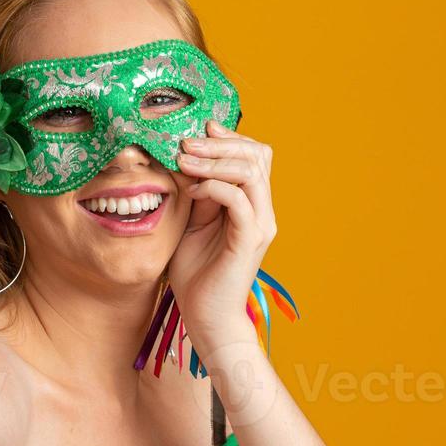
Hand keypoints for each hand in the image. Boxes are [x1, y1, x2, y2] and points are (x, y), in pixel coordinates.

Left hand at [169, 118, 278, 357]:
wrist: (205, 316)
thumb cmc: (195, 273)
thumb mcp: (190, 223)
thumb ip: (195, 193)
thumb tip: (186, 158)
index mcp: (251, 204)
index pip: (254, 155)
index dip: (229, 137)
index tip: (198, 129)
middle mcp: (261, 210)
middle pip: (257, 155)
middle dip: (220, 142)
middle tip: (186, 142)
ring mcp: (259, 224)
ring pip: (250, 172)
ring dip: (215, 160)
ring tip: (184, 160)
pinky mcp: (249, 240)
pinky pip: (239, 200)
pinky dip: (215, 187)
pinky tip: (192, 190)